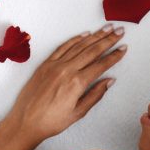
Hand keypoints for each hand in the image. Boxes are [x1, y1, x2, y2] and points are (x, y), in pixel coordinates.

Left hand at [5, 24, 126, 143]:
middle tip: (119, 31)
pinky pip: (63, 47)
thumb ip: (95, 95)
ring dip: (94, 36)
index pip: (101, 65)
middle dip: (108, 40)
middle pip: (92, 50)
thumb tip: (109, 81)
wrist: (25, 121)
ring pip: (79, 46)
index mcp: (77, 83)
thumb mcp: (78, 113)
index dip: (114, 56)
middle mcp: (66, 70)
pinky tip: (84, 35)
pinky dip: (75, 40)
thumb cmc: (51, 121)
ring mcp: (55, 65)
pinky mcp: (45, 64)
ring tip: (106, 28)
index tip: (124, 48)